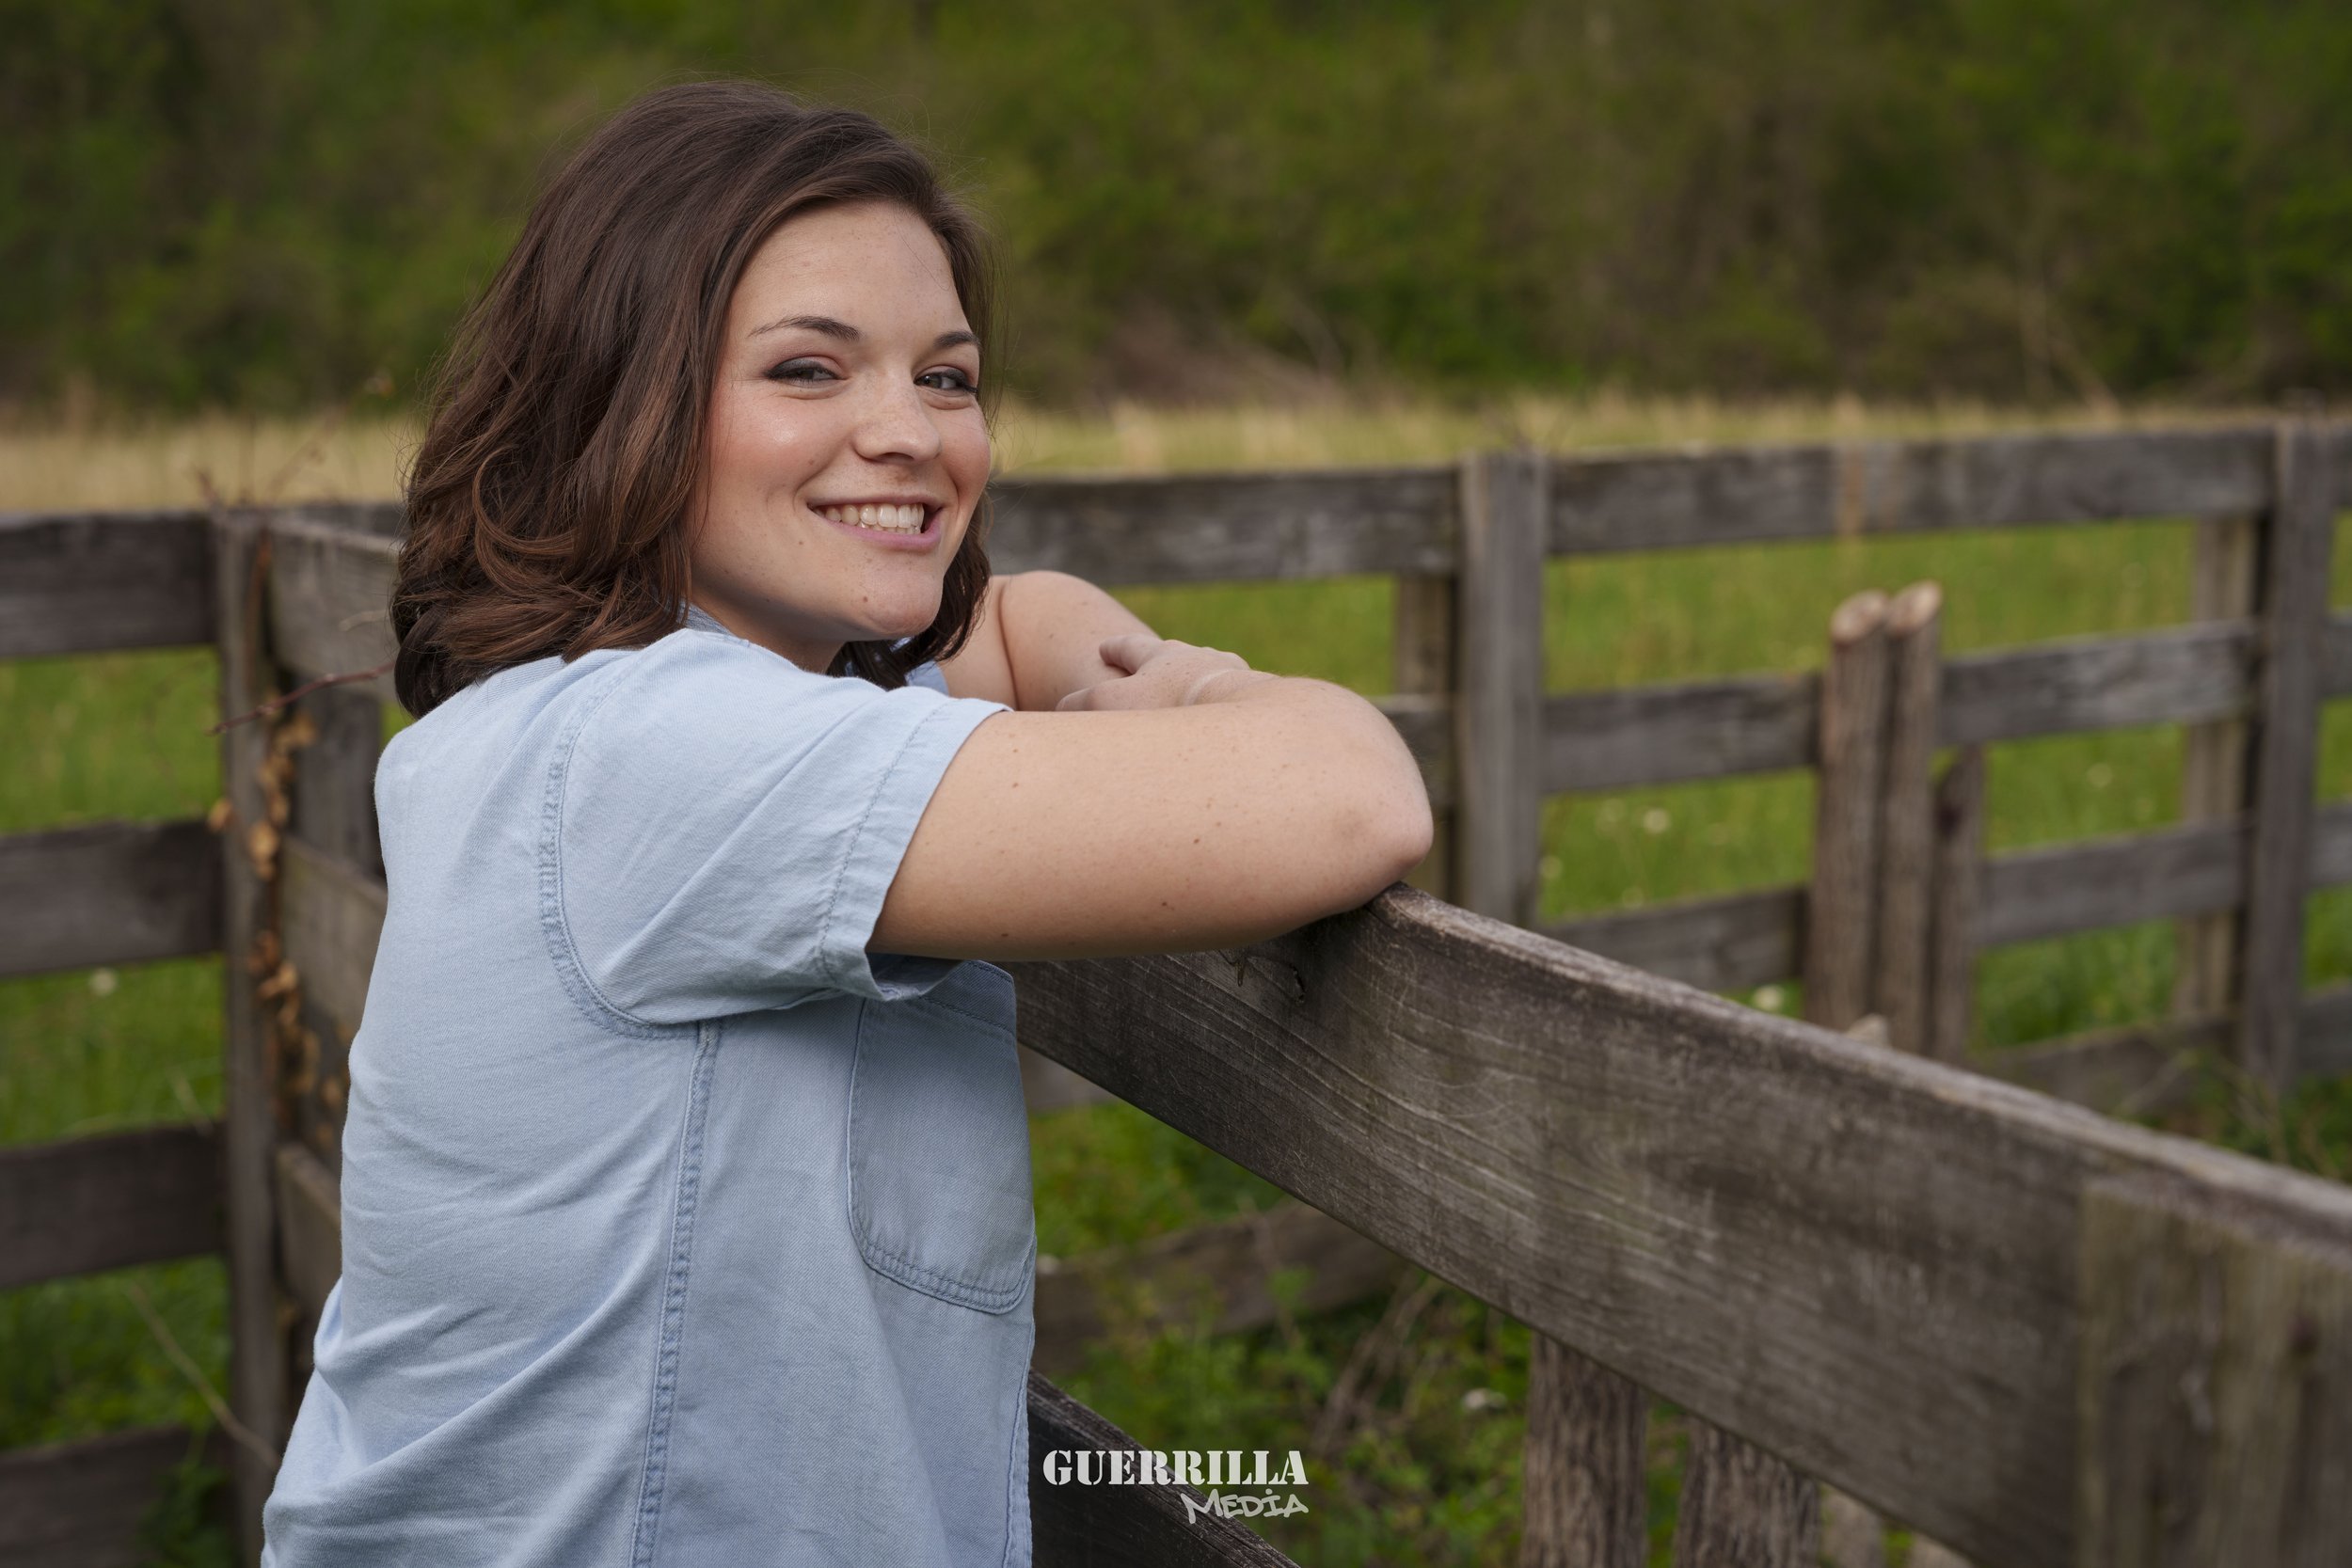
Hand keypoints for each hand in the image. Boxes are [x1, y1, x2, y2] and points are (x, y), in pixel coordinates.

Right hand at [1053, 634, 1271, 711]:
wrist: (1243, 722)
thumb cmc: (1171, 709)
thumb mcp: (1110, 706)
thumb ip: (1081, 705)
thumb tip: (1061, 707)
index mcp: (1162, 656)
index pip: (1132, 646)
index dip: (1115, 649)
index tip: (1104, 648)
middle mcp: (1200, 658)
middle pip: (1177, 654)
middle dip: (1162, 660)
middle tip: (1154, 666)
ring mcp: (1234, 678)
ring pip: (1212, 671)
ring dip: (1199, 680)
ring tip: (1195, 693)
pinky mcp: (1260, 704)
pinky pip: (1238, 701)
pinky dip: (1227, 708)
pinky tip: (1228, 725)